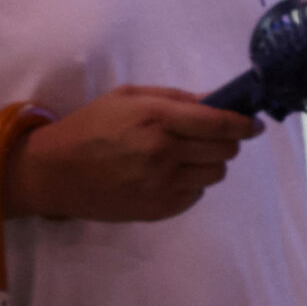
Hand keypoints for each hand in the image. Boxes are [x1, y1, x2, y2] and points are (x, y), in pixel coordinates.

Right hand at [6, 85, 263, 222]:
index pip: (219, 123)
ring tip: (190, 155)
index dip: (243, 123)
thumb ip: (177, 98)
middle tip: (216, 136)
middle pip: (224, 150)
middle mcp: (163, 152)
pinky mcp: (156, 209)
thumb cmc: (92, 125)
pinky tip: (172, 174)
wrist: (53, 172)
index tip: (253, 123)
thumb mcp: (130, 96)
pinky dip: (192, 184)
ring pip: (214, 174)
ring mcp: (161, 184)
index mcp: (157, 119)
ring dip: (211, 163)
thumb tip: (218, 100)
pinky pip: (195, 196)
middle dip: (227, 141)